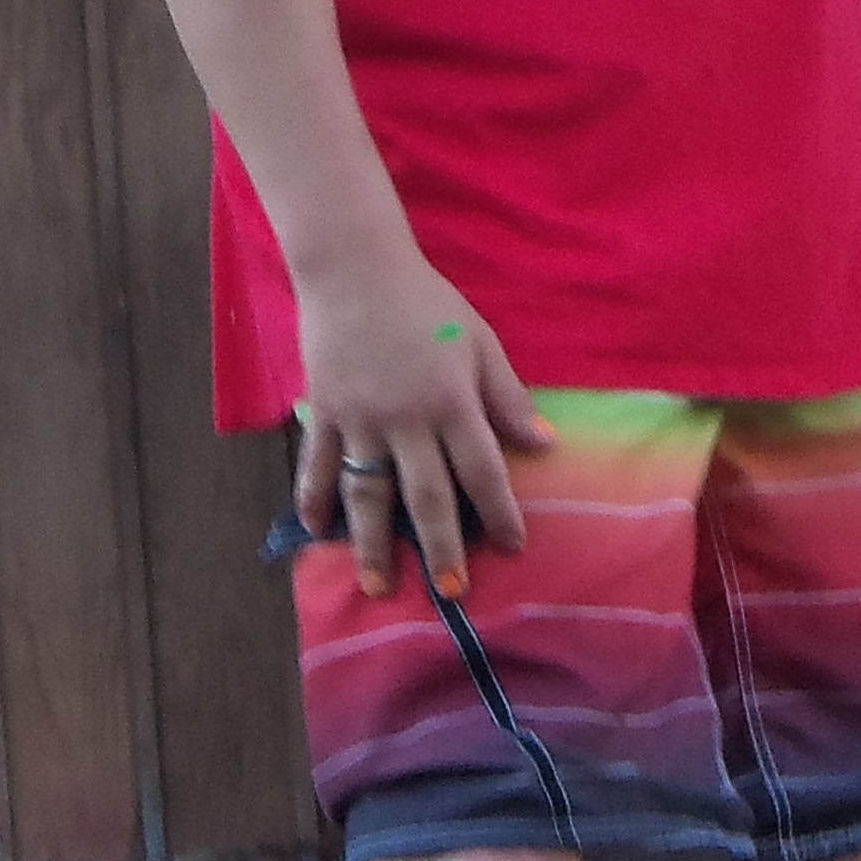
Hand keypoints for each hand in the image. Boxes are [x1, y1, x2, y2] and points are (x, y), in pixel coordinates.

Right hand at [291, 250, 553, 600]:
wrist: (355, 268)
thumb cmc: (427, 304)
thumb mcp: (479, 341)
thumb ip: (507, 397)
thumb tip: (544, 445)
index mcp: (452, 401)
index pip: (483, 468)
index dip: (500, 511)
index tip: (513, 548)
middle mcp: (407, 420)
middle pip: (427, 496)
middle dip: (441, 547)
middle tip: (451, 592)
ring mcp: (360, 419)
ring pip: (369, 494)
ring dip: (374, 544)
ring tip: (379, 586)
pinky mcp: (324, 412)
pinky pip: (319, 464)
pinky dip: (315, 498)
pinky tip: (316, 530)